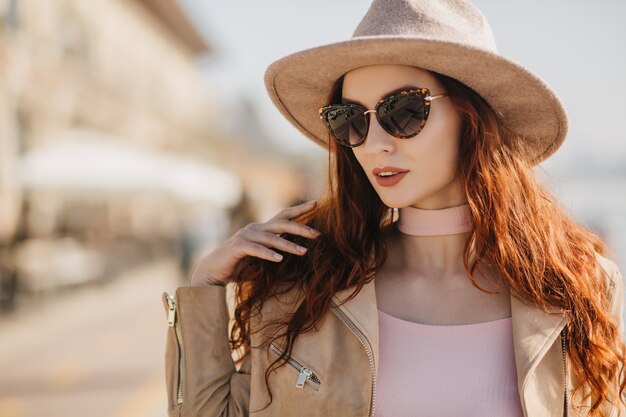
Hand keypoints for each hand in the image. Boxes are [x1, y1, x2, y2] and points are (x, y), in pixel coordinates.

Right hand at [189, 200, 321, 285]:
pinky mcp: (238, 247)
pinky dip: (268, 254)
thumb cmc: (239, 266)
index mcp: (262, 229)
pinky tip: (279, 260)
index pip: (284, 216)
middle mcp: (255, 229)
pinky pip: (256, 249)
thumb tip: (299, 253)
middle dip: (300, 228)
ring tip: (304, 252)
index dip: (300, 209)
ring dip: (288, 246)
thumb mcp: (262, 258)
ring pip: (271, 238)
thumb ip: (276, 252)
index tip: (316, 204)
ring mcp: (246, 236)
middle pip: (281, 224)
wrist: (213, 271)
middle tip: (317, 234)